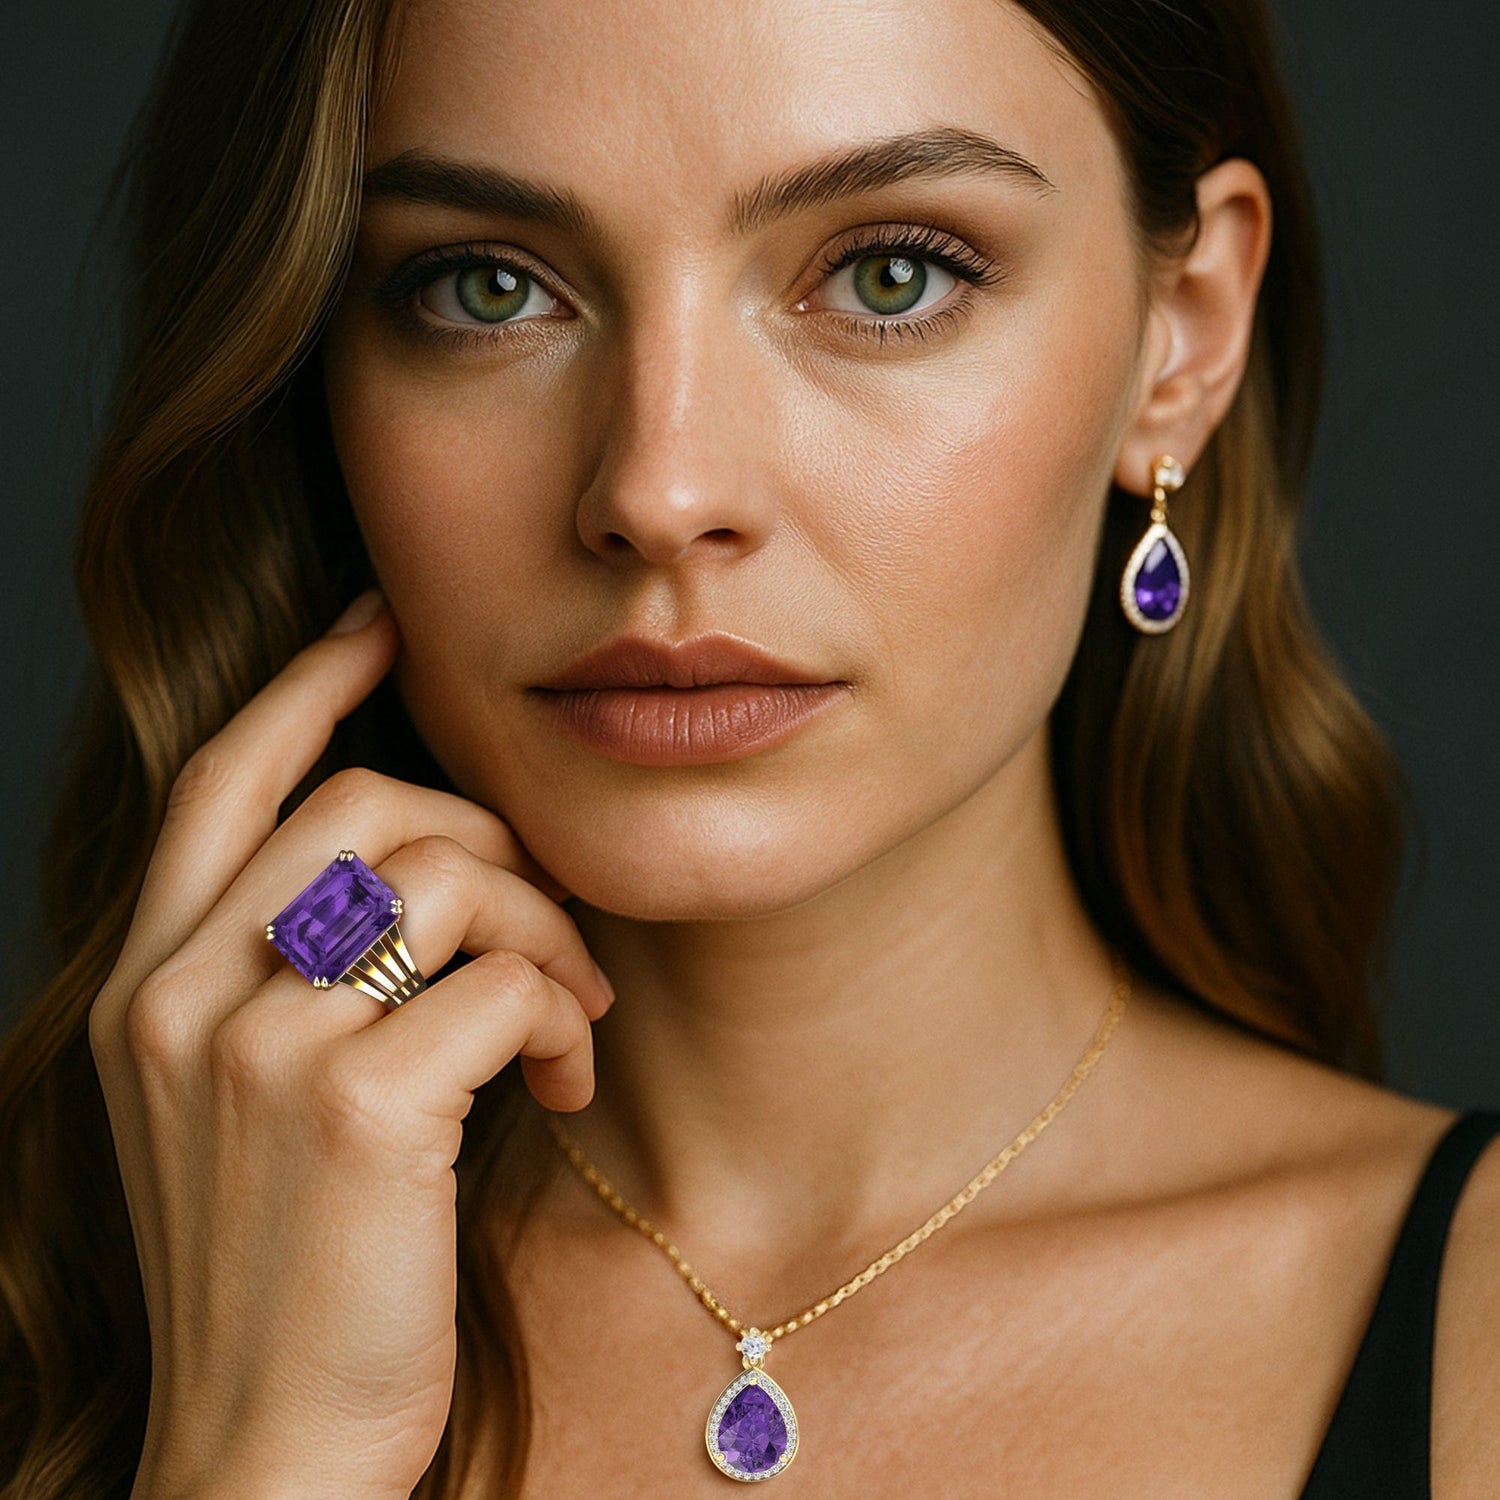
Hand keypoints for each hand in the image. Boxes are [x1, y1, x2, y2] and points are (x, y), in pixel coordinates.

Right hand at [88, 589, 614, 1499]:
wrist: (263, 1449)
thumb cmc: (284, 1266)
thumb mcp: (243, 1102)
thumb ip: (287, 978)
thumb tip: (416, 867)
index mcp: (145, 984)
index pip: (225, 779)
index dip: (307, 683)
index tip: (384, 626)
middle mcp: (177, 994)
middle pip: (366, 805)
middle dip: (487, 843)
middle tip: (544, 930)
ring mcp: (255, 1046)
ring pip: (446, 875)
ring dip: (542, 930)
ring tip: (570, 1012)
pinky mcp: (352, 1107)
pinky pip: (499, 979)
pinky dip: (559, 1012)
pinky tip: (566, 1076)